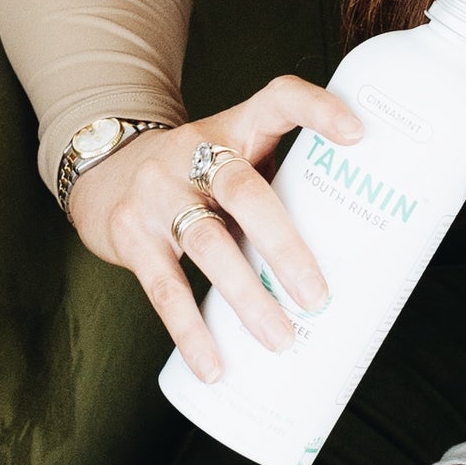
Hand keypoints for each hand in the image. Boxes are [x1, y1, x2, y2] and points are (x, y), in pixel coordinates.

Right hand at [66, 78, 361, 382]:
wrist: (105, 174)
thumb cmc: (198, 179)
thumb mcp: (234, 162)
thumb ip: (280, 191)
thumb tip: (360, 265)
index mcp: (233, 128)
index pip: (277, 97)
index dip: (317, 109)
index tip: (359, 134)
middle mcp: (193, 152)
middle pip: (243, 188)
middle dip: (284, 244)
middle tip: (318, 296)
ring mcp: (157, 193)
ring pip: (207, 243)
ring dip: (246, 296)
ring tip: (281, 339)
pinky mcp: (131, 234)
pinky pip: (165, 288)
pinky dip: (192, 332)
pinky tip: (214, 367)